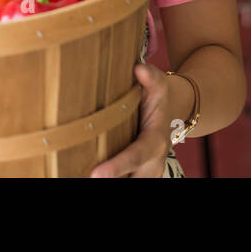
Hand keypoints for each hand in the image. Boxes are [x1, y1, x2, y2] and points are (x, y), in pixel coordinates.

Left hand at [90, 63, 174, 177]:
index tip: (95, 174)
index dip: (116, 167)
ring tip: (78, 173)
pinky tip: (84, 173)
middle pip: (130, 180)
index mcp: (155, 142)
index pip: (136, 156)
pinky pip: (123, 180)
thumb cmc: (159, 100)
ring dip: (108, 180)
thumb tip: (140, 68)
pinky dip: (108, 177)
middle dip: (110, 180)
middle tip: (84, 176)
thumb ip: (151, 78)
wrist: (172, 117)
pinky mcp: (137, 177)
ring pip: (126, 183)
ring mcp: (146, 175)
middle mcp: (152, 164)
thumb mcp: (159, 86)